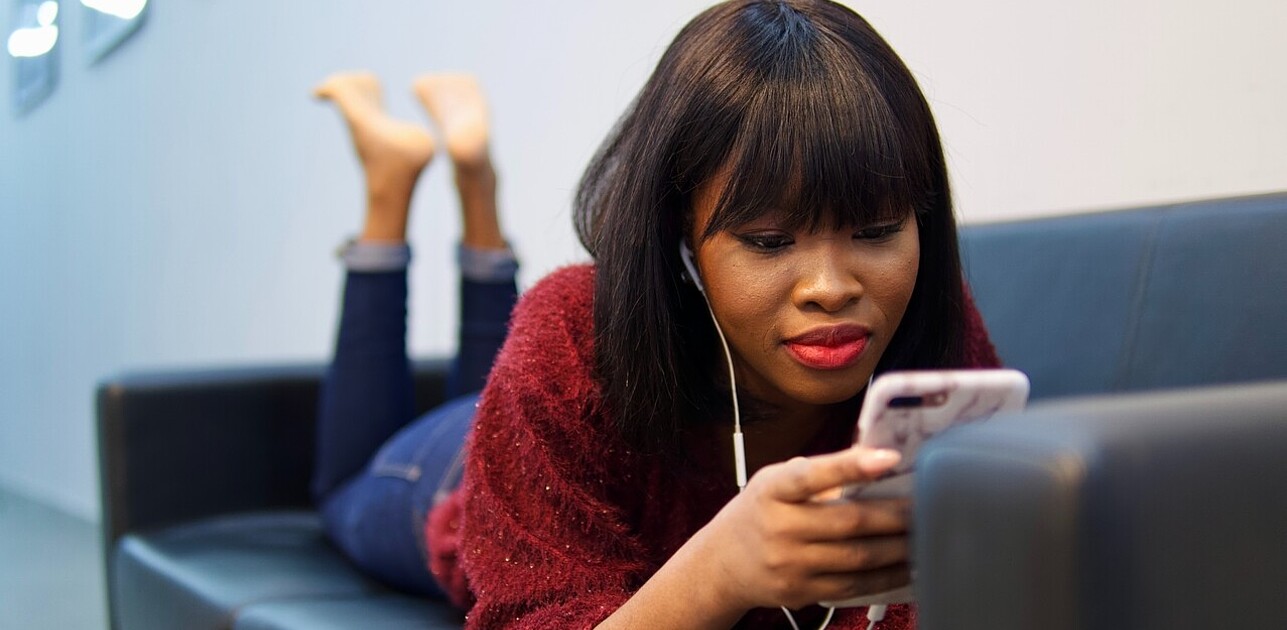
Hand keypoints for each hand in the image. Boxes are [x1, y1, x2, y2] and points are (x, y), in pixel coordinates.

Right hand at [696, 445, 911, 611]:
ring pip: (858, 558)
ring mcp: (789, 565)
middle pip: (849, 522)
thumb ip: (817, 473)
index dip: (851, 466)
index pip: (812, 475)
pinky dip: (886, 577)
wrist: (722, 563)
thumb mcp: (775, 482)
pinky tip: (905, 565)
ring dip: (899, 548)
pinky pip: (853, 587)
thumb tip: (876, 460)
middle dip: (895, 515)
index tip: (889, 457)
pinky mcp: (801, 592)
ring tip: (924, 535)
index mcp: (772, 490)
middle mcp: (778, 528)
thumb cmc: (760, 512)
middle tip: (926, 505)